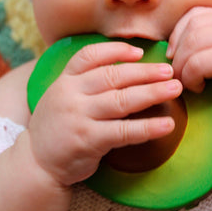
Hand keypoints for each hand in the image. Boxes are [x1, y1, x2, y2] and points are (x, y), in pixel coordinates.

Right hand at [28, 42, 182, 185]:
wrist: (36, 160)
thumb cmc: (58, 123)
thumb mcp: (63, 94)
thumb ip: (86, 80)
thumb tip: (126, 66)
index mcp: (66, 79)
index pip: (90, 56)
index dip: (117, 51)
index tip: (140, 52)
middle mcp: (71, 93)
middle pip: (113, 76)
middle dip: (145, 72)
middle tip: (169, 71)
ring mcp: (78, 116)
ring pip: (122, 100)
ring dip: (152, 93)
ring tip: (175, 89)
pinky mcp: (87, 140)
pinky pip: (123, 132)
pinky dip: (147, 127)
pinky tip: (167, 125)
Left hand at [167, 7, 211, 117]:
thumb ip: (205, 43)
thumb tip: (170, 49)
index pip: (196, 14)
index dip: (177, 33)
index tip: (172, 53)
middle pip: (192, 27)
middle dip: (176, 51)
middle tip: (175, 71)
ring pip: (193, 44)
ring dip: (181, 66)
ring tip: (184, 81)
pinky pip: (199, 63)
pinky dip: (191, 77)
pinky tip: (198, 87)